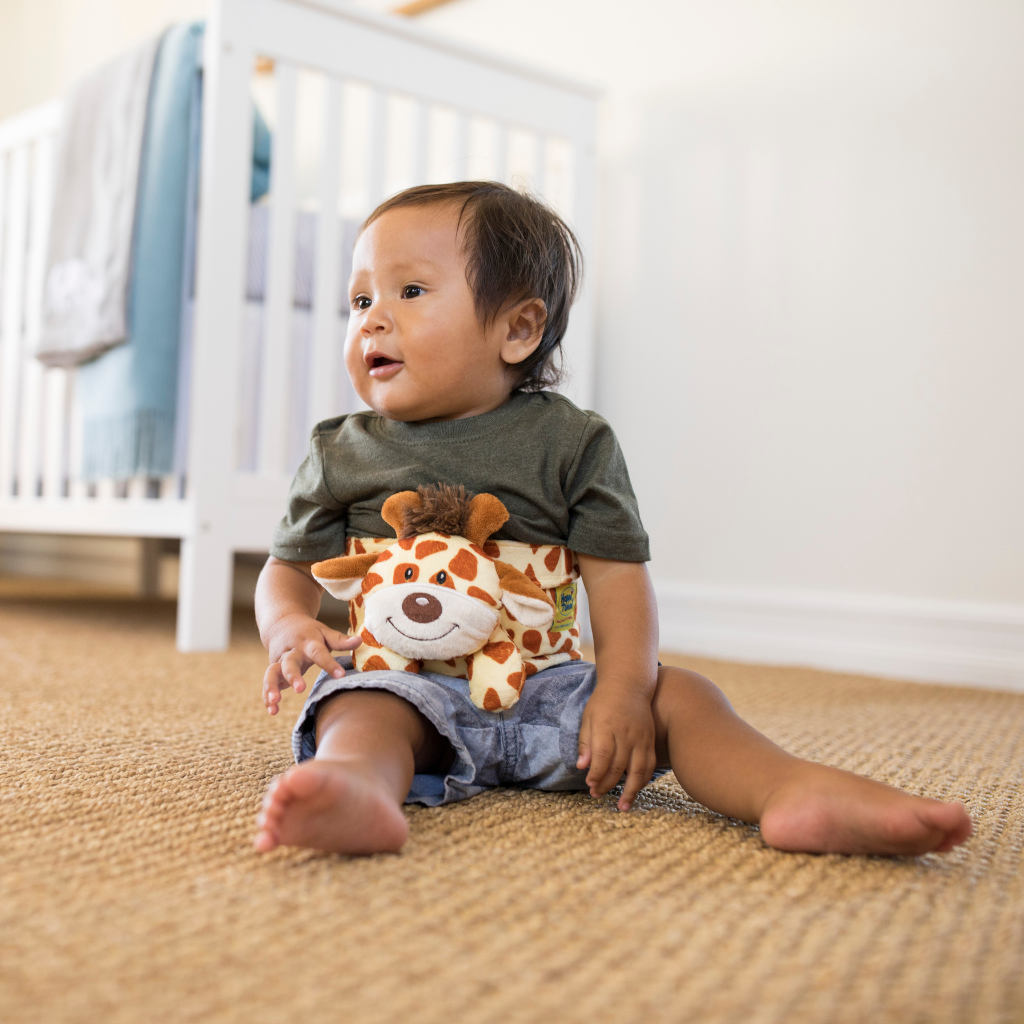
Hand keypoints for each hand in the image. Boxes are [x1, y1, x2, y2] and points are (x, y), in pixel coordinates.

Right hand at [262, 613, 360, 715]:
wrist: (282, 623)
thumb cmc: (310, 632)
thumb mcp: (325, 632)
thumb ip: (341, 640)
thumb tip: (360, 640)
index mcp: (308, 642)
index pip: (318, 652)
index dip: (329, 664)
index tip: (341, 676)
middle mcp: (292, 652)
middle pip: (290, 662)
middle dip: (293, 676)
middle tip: (300, 689)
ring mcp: (280, 661)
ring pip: (272, 672)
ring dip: (272, 686)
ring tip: (275, 700)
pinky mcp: (273, 670)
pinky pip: (268, 683)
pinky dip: (267, 697)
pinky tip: (272, 711)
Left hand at [576, 682, 656, 810]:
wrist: (629, 685)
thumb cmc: (604, 702)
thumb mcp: (588, 717)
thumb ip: (585, 742)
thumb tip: (581, 767)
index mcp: (607, 726)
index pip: (603, 756)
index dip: (597, 773)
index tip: (590, 785)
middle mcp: (626, 733)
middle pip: (618, 766)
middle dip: (607, 784)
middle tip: (596, 795)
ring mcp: (641, 738)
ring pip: (638, 770)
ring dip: (630, 790)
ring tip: (622, 806)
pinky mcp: (650, 741)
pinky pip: (649, 765)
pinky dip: (643, 780)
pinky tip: (635, 790)